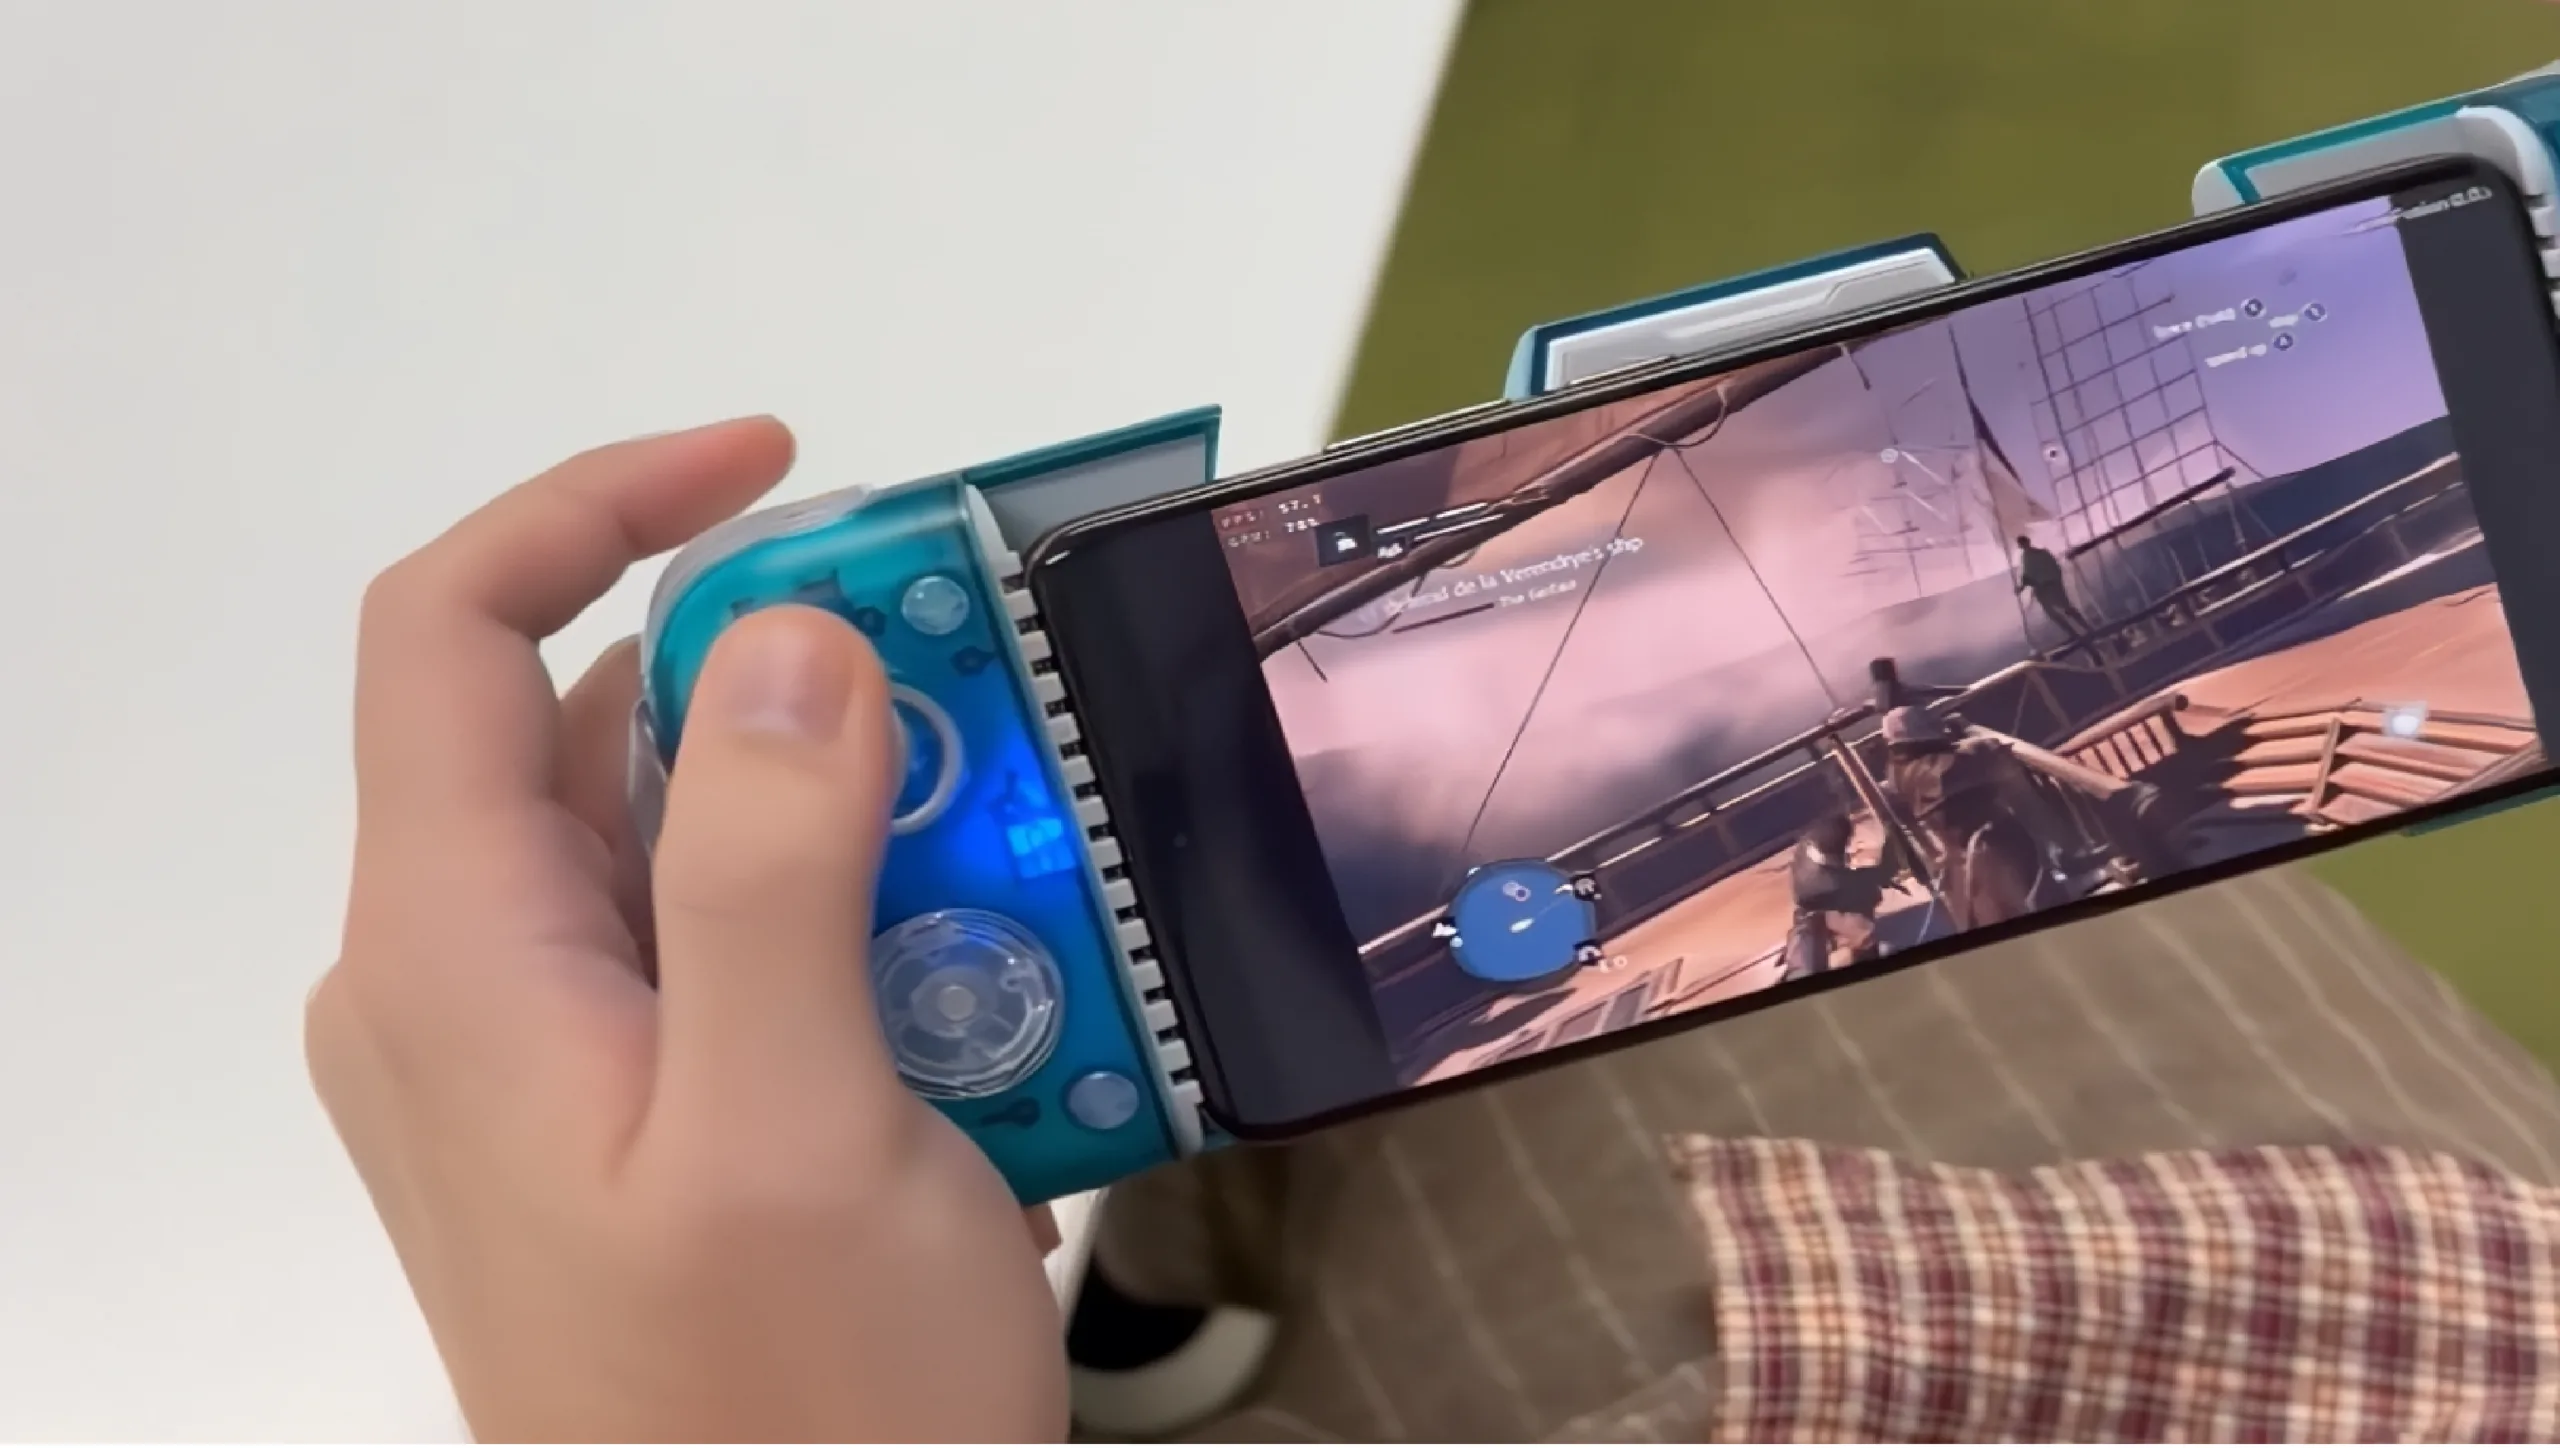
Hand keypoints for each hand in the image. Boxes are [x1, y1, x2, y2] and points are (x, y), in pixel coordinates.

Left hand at [307, 419, 1068, 1442]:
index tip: (781, 469)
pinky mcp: (629, 1115)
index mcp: (456, 961)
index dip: (595, 507)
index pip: (445, 633)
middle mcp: (467, 988)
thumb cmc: (790, 1416)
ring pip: (683, 839)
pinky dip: (858, 916)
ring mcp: (543, 1061)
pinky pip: (728, 948)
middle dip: (797, 681)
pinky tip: (985, 982)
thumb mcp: (797, 1128)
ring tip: (1018, 861)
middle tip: (987, 694)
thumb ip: (770, 867)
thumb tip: (780, 633)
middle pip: (594, 730)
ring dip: (858, 812)